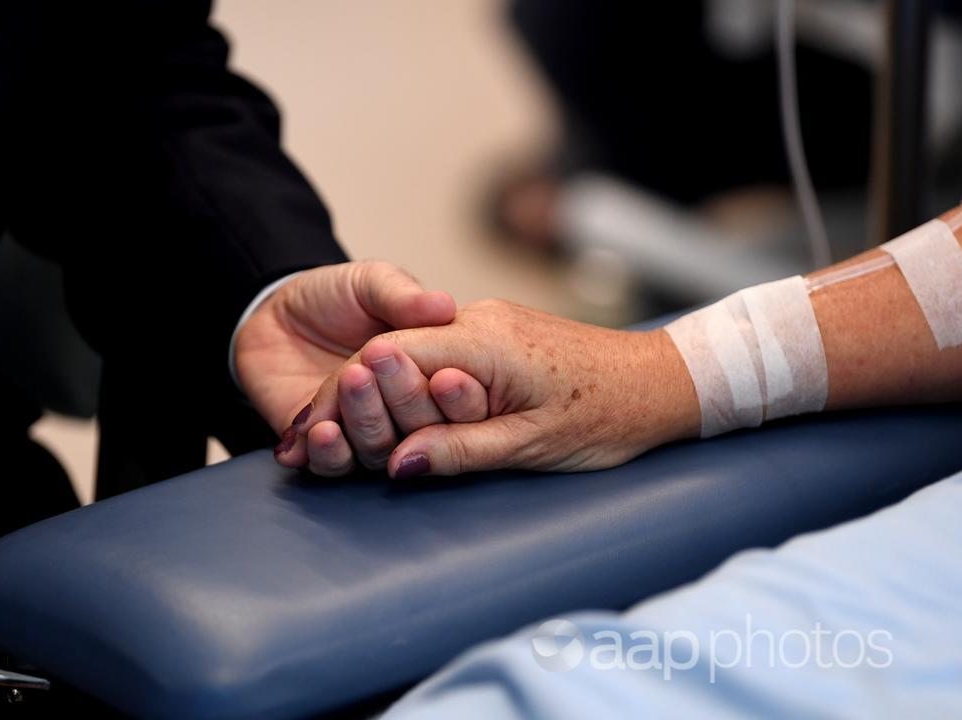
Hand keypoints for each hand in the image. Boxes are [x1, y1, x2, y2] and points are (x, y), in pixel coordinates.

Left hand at [235, 261, 455, 446]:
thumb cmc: (333, 296)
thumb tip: (443, 305)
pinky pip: (332, 464)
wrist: (276, 312)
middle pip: (418, 431)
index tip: (445, 376)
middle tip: (377, 366)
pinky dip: (328, 452)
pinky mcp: (321, 448)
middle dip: (403, 400)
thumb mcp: (372, 283)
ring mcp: (362, 433)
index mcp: (426, 376)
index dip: (455, 395)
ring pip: (378, 450)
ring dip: (365, 420)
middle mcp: (400, 414)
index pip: (453, 402)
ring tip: (351, 382)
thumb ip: (403, 297)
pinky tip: (321, 431)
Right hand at [289, 299, 700, 478]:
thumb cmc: (610, 414)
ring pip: (407, 353)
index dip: (339, 399)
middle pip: (386, 354)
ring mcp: (487, 323)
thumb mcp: (534, 444)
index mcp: (482, 341)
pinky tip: (379, 411)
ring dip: (364, 393)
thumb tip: (396, 465)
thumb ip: (462, 449)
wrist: (664, 382)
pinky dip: (399, 385)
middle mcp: (477, 320)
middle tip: (297, 444)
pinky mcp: (497, 336)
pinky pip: (433, 355)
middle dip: (337, 399)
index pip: (386, 359)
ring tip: (323, 434)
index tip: (306, 438)